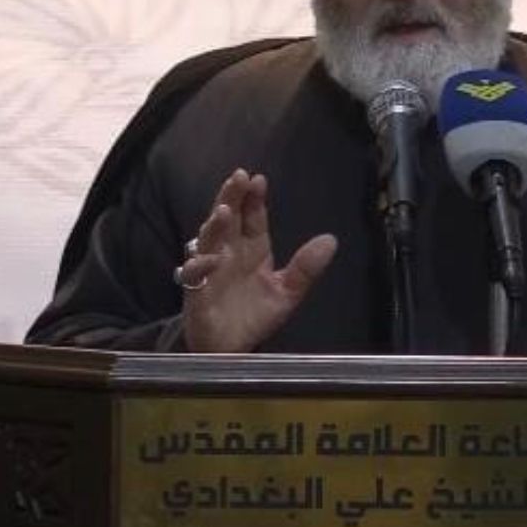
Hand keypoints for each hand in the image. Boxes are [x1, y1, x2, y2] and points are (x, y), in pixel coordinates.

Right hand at [176, 168, 336, 351]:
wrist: (231, 349)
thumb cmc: (255, 315)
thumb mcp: (288, 292)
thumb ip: (306, 268)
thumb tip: (330, 240)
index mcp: (253, 248)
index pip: (253, 216)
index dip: (254, 198)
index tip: (259, 179)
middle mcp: (230, 252)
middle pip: (228, 218)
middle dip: (232, 196)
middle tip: (239, 177)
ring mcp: (211, 270)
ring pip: (209, 240)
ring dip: (215, 225)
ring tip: (225, 210)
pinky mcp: (197, 291)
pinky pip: (195, 274)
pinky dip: (202, 265)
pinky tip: (213, 258)